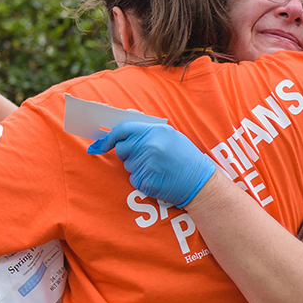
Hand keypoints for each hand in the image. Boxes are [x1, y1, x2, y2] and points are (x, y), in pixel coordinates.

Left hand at [87, 122, 215, 206]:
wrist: (200, 182)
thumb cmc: (185, 158)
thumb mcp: (170, 135)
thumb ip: (148, 129)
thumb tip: (124, 120)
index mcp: (154, 131)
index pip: (123, 129)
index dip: (110, 136)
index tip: (102, 143)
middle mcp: (148, 146)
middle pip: (121, 149)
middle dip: (127, 154)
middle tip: (145, 157)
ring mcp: (146, 164)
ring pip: (127, 165)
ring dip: (137, 168)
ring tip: (157, 167)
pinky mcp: (145, 181)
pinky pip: (133, 179)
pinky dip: (141, 180)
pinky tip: (157, 178)